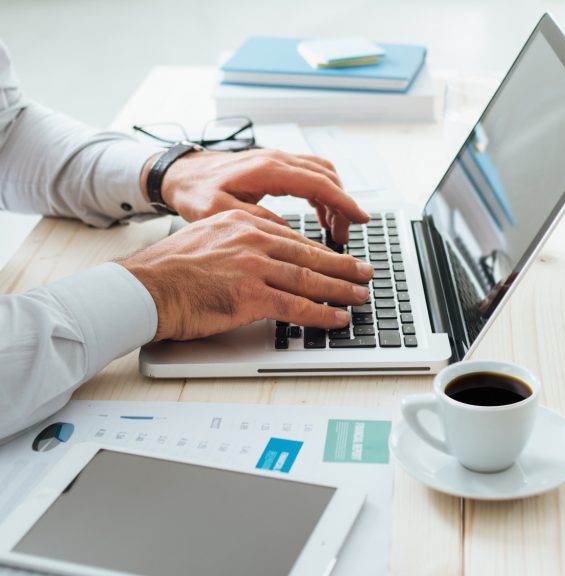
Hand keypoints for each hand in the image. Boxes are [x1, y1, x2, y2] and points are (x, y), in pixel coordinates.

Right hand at [118, 209, 372, 340]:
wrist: (142, 289)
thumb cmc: (167, 271)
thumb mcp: (206, 238)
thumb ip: (238, 243)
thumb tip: (262, 258)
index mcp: (243, 222)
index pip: (293, 238)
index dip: (321, 252)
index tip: (338, 259)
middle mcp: (252, 239)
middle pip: (310, 255)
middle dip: (343, 267)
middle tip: (365, 273)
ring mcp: (253, 266)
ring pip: (310, 279)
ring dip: (341, 290)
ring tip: (360, 296)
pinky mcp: (251, 295)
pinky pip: (297, 306)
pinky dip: (322, 314)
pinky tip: (338, 318)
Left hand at [154, 149, 369, 242]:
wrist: (179, 173)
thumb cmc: (195, 192)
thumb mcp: (221, 212)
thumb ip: (257, 221)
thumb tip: (290, 234)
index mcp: (267, 170)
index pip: (319, 184)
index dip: (344, 202)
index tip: (360, 219)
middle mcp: (277, 159)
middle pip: (327, 177)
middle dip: (342, 205)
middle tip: (344, 235)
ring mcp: (277, 159)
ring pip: (322, 173)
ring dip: (334, 199)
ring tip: (334, 229)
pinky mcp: (275, 164)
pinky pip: (310, 173)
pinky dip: (323, 193)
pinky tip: (320, 214)